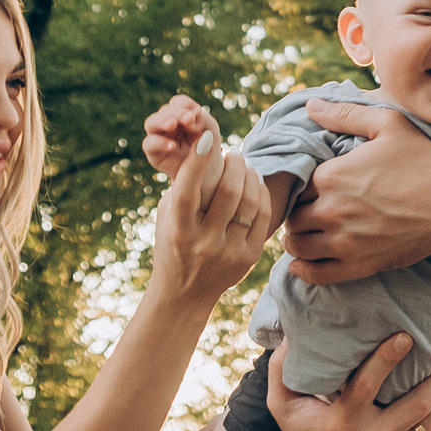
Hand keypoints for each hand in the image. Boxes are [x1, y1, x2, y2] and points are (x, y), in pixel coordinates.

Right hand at [143, 95, 221, 177]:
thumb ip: (202, 120)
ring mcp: (158, 137)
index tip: (197, 112)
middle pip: (164, 111)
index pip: (177, 103)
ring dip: (163, 121)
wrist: (207, 172)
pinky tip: (172, 146)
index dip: (185, 104)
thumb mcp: (210, 129)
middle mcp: (166, 124)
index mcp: (180, 115)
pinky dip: (159, 143)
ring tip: (173, 124)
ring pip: (151, 123)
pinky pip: (149, 144)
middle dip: (176, 112)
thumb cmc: (208, 146)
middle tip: (189, 118)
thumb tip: (189, 122)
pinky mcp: (153, 153)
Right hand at [147, 132, 273, 303]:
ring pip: (250, 201)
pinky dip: (260, 192)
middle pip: (228, 191)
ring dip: (249, 174)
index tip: (207, 137)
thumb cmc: (172, 244)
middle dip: (233, 163)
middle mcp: (204, 243)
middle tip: (232, 152)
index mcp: (179, 231)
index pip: (188, 190)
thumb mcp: (167, 219)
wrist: (184, 294)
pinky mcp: (249, 257)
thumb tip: (202, 151)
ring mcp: (229, 252)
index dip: (198, 160)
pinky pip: (263, 215)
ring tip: (244, 164)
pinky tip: (254, 182)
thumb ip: (180, 189)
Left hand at [281, 99, 430, 283]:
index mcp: (332, 176)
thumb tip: (311, 105)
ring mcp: (344, 243)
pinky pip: (316, 274)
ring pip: (297, 246)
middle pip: (292, 217)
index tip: (310, 185)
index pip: (294, 184)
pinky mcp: (358, 266)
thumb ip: (345, 113)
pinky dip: (304, 269)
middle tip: (307, 208)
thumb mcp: (389, 124)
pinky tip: (304, 261)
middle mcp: (331, 211)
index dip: (299, 184)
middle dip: (297, 211)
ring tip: (307, 231)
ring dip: (297, 239)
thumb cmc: (424, 162)